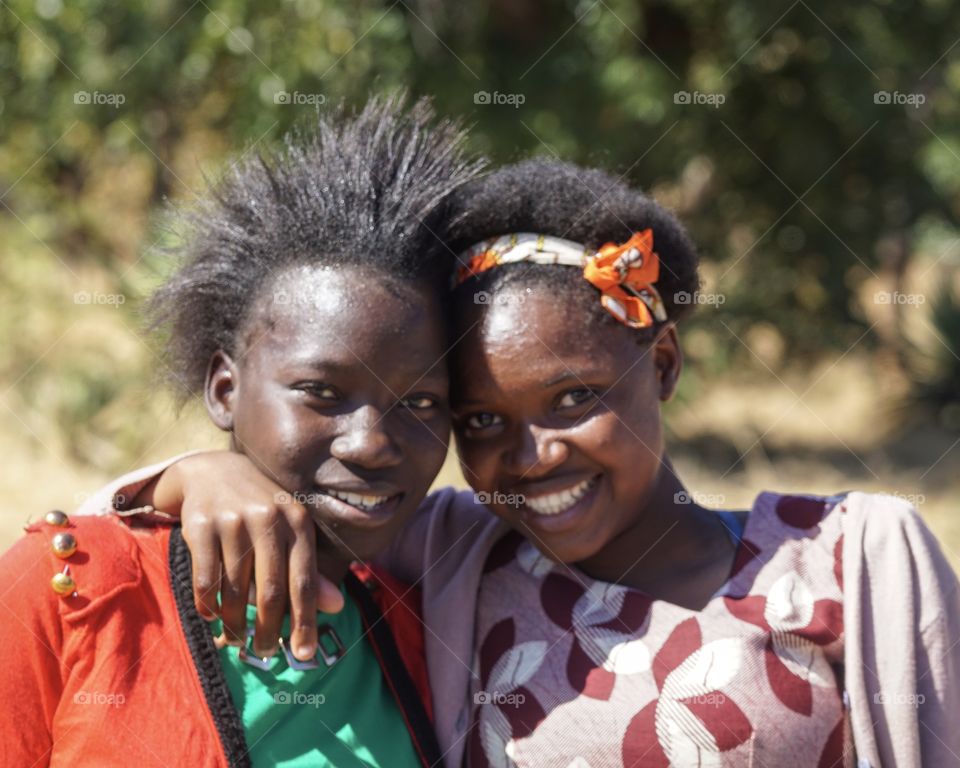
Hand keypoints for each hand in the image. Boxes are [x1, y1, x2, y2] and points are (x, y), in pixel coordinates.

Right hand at [153, 451, 344, 660]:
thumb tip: (337, 606)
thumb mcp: (290, 530)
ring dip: (235, 623)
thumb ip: (309, 568)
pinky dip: (208, 605)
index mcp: (297, 521)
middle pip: (271, 591)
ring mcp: (233, 520)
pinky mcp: (201, 525)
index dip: (306, 621)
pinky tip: (210, 615)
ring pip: (236, 590)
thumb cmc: (261, 509)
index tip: (305, 654)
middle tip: (265, 653)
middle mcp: (268, 519)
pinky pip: (206, 579)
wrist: (214, 470)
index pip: (305, 581)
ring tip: (236, 639)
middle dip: (268, 630)